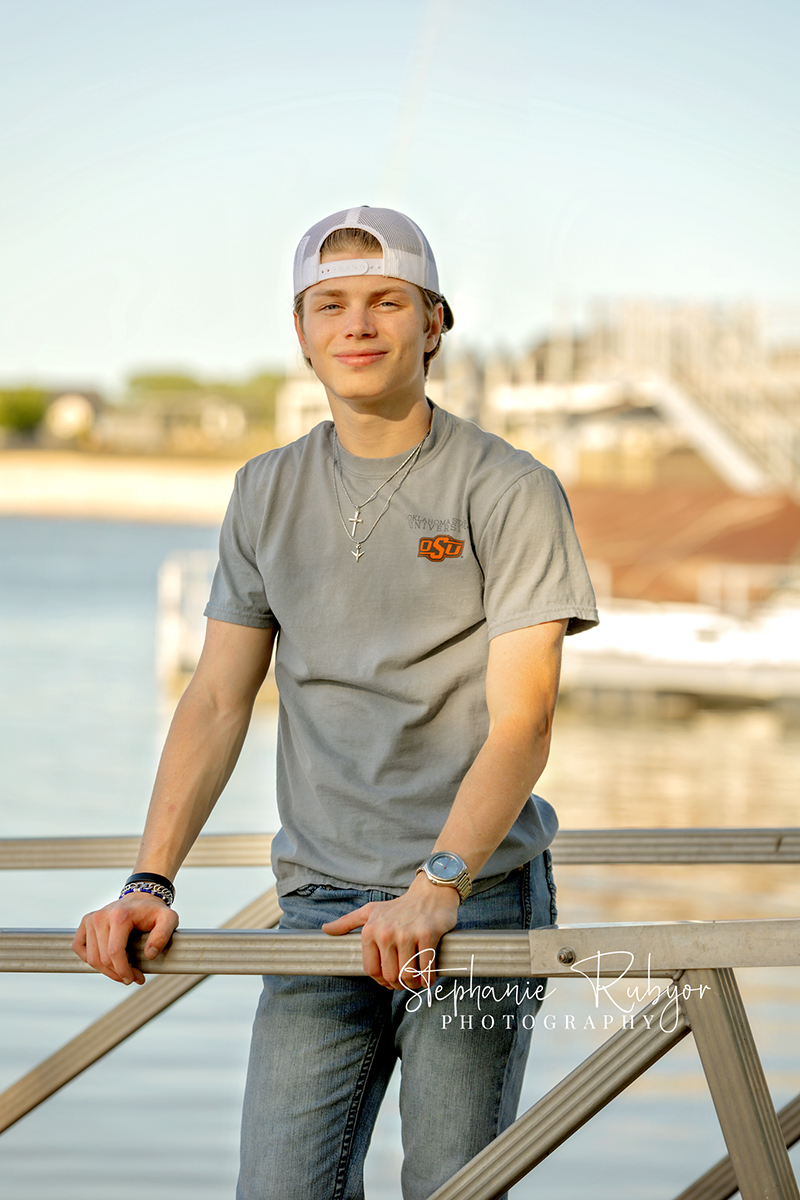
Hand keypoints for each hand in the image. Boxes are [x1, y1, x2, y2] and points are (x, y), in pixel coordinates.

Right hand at [72, 895, 178, 985]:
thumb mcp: (168, 919)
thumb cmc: (154, 910)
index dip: (123, 971)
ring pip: (92, 958)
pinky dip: (90, 960)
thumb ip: (163, 935)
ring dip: (106, 971)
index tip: (135, 979)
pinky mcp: (85, 922)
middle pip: (102, 958)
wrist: (142, 897)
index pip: (114, 952)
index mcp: (120, 916)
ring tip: (122, 973)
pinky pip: (80, 948)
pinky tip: (105, 963)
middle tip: (133, 978)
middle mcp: (101, 916)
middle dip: (118, 973)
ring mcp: (91, 919)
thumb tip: (149, 954)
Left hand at [321, 873, 459, 989]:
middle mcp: (386, 932)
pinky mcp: (427, 934)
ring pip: (407, 975)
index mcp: (370, 930)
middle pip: (390, 975)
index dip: (381, 981)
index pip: (372, 970)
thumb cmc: (399, 906)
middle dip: (399, 985)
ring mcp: (407, 934)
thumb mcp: (370, 911)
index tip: (390, 981)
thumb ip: (347, 922)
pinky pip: (426, 967)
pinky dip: (428, 978)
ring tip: (417, 980)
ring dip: (414, 984)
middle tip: (406, 982)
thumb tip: (325, 929)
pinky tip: (428, 977)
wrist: (430, 892)